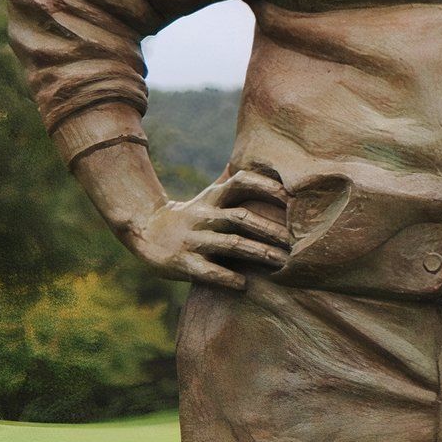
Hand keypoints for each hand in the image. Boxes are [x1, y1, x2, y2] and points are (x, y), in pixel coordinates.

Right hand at [126, 167, 290, 290]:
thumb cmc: (190, 215)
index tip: (291, 198)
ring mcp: (194, 239)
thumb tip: (256, 156)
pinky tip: (245, 285)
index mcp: (212, 198)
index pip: (240, 182)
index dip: (265, 186)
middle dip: (271, 229)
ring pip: (231, 244)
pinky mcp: (184, 263)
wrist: (145, 232)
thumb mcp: (208, 195)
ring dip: (259, 253)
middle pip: (241, 218)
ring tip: (283, 262)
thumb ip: (232, 182)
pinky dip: (228, 278)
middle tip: (297, 241)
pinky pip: (210, 271)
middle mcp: (204, 216)